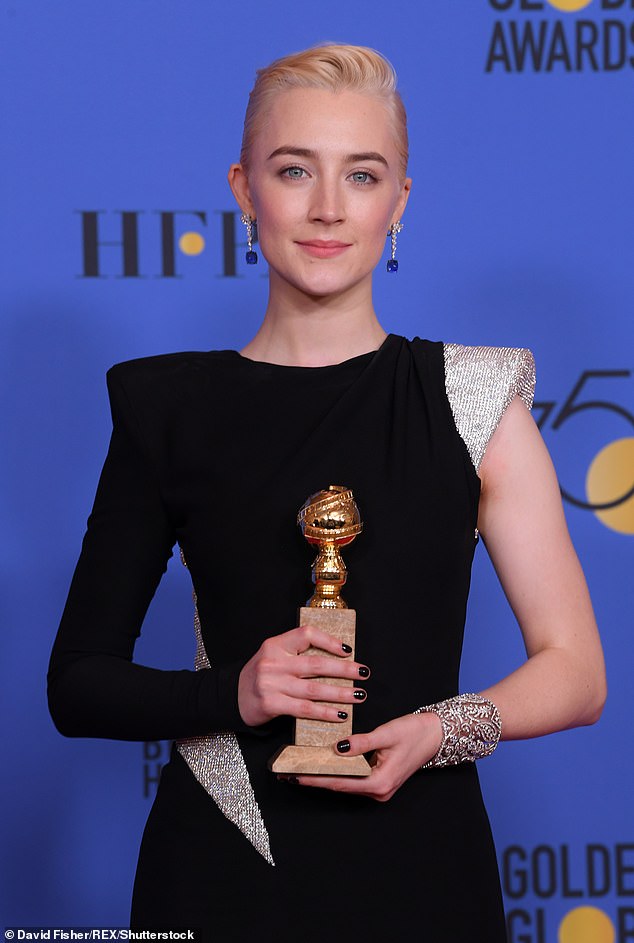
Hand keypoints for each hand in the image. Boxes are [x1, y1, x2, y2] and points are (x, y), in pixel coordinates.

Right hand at [238, 624, 369, 727]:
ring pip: (315, 689)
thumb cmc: (260, 676)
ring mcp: (271, 684)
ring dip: (341, 693)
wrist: (232, 697)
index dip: (329, 641)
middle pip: (316, 665)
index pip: (306, 635)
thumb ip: (296, 654)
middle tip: (363, 673)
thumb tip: (335, 657)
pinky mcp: (272, 704)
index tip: (348, 650)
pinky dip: (325, 712)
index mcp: (275, 645)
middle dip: (345, 670)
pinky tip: (340, 714)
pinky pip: (305, 709)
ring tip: (359, 695)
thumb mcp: (273, 656)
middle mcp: (273, 663)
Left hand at [280, 712, 442, 801]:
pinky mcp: (379, 780)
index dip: (315, 779)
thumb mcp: (386, 733)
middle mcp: (379, 791)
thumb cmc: (415, 732)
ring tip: (300, 769)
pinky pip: (353, 779)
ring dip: (324, 776)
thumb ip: (361, 743)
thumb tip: (337, 748)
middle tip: (289, 773)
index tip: (295, 775)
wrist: (436, 734)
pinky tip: (323, 765)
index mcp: (380, 782)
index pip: (339, 782)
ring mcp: (379, 788)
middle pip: (340, 786)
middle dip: (315, 779)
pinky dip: (337, 772)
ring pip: (345, 783)